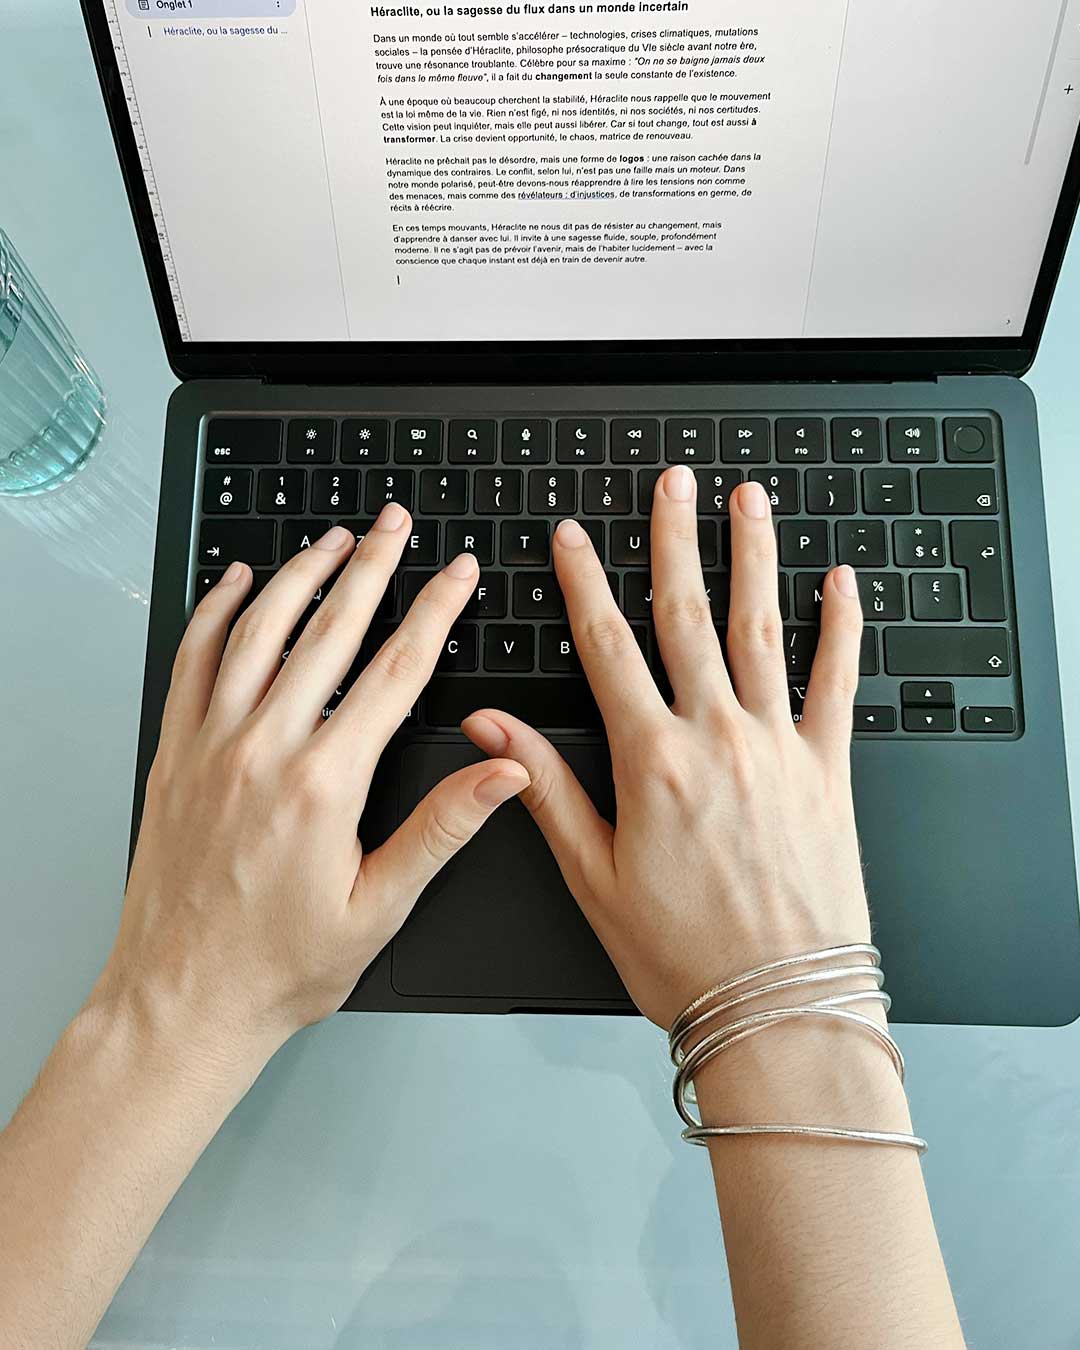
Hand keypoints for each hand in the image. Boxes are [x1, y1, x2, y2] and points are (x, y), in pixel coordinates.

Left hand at [99, 509, 528, 1058]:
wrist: (182, 1000)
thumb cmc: (279, 965)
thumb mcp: (381, 906)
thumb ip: (444, 827)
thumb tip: (503, 771)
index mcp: (325, 784)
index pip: (396, 671)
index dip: (434, 611)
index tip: (456, 572)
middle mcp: (264, 750)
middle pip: (329, 632)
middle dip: (372, 567)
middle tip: (395, 524)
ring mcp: (212, 746)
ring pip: (259, 632)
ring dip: (299, 576)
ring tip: (332, 539)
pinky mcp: (175, 755)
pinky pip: (193, 662)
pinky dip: (214, 614)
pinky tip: (235, 585)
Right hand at [464, 467, 868, 1030]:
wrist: (778, 1006)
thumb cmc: (682, 954)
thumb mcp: (592, 874)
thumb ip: (542, 786)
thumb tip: (491, 726)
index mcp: (652, 761)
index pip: (608, 645)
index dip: (585, 580)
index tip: (573, 536)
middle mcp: (717, 738)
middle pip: (687, 616)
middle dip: (674, 539)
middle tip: (672, 482)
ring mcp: (779, 747)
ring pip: (762, 629)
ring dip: (753, 557)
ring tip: (747, 499)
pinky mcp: (828, 770)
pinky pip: (836, 682)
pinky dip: (840, 628)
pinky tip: (840, 583)